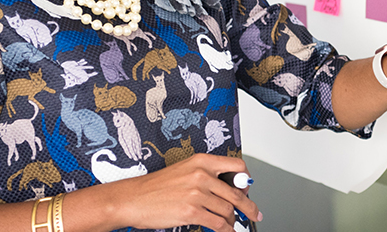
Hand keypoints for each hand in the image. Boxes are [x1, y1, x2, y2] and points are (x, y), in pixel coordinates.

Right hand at [114, 153, 261, 231]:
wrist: (133, 199)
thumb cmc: (155, 187)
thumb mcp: (184, 171)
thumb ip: (207, 176)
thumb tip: (227, 188)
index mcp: (202, 161)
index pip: (237, 167)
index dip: (246, 180)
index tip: (248, 189)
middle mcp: (202, 175)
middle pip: (237, 192)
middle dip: (248, 206)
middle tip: (254, 213)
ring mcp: (197, 194)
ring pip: (228, 210)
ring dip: (232, 220)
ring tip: (231, 224)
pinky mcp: (192, 212)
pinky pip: (218, 223)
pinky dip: (226, 230)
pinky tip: (226, 231)